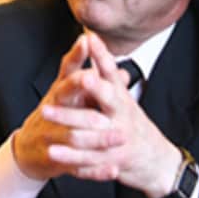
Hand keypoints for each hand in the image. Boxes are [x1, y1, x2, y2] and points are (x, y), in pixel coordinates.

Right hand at [13, 35, 121, 179]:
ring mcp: (52, 133)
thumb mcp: (72, 96)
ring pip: (73, 133)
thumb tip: (123, 71)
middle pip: (63, 95)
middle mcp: (54, 109)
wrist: (29, 148)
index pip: (66, 69)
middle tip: (92, 79)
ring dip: (96, 134)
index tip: (86, 39)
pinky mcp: (56, 158)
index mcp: (60, 92)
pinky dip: (95, 169)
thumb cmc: (56, 114)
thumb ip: (96, 82)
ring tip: (116, 133)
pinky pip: (76, 165)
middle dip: (78, 87)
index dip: (76, 54)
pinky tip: (112, 169)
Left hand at [43, 33, 181, 197]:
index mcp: (120, 95)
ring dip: (68, 122)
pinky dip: (70, 157)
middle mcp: (121, 113)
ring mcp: (118, 137)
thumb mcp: (119, 95)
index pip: (110, 71)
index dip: (101, 54)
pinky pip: (88, 159)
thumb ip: (104, 72)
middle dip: (91, 87)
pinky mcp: (111, 159)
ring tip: (45, 117)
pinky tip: (53, 152)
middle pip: (106, 98)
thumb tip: (92, 40)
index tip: (90, 38)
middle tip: (72, 84)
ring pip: (90, 129)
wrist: (153, 157)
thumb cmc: (128, 119)